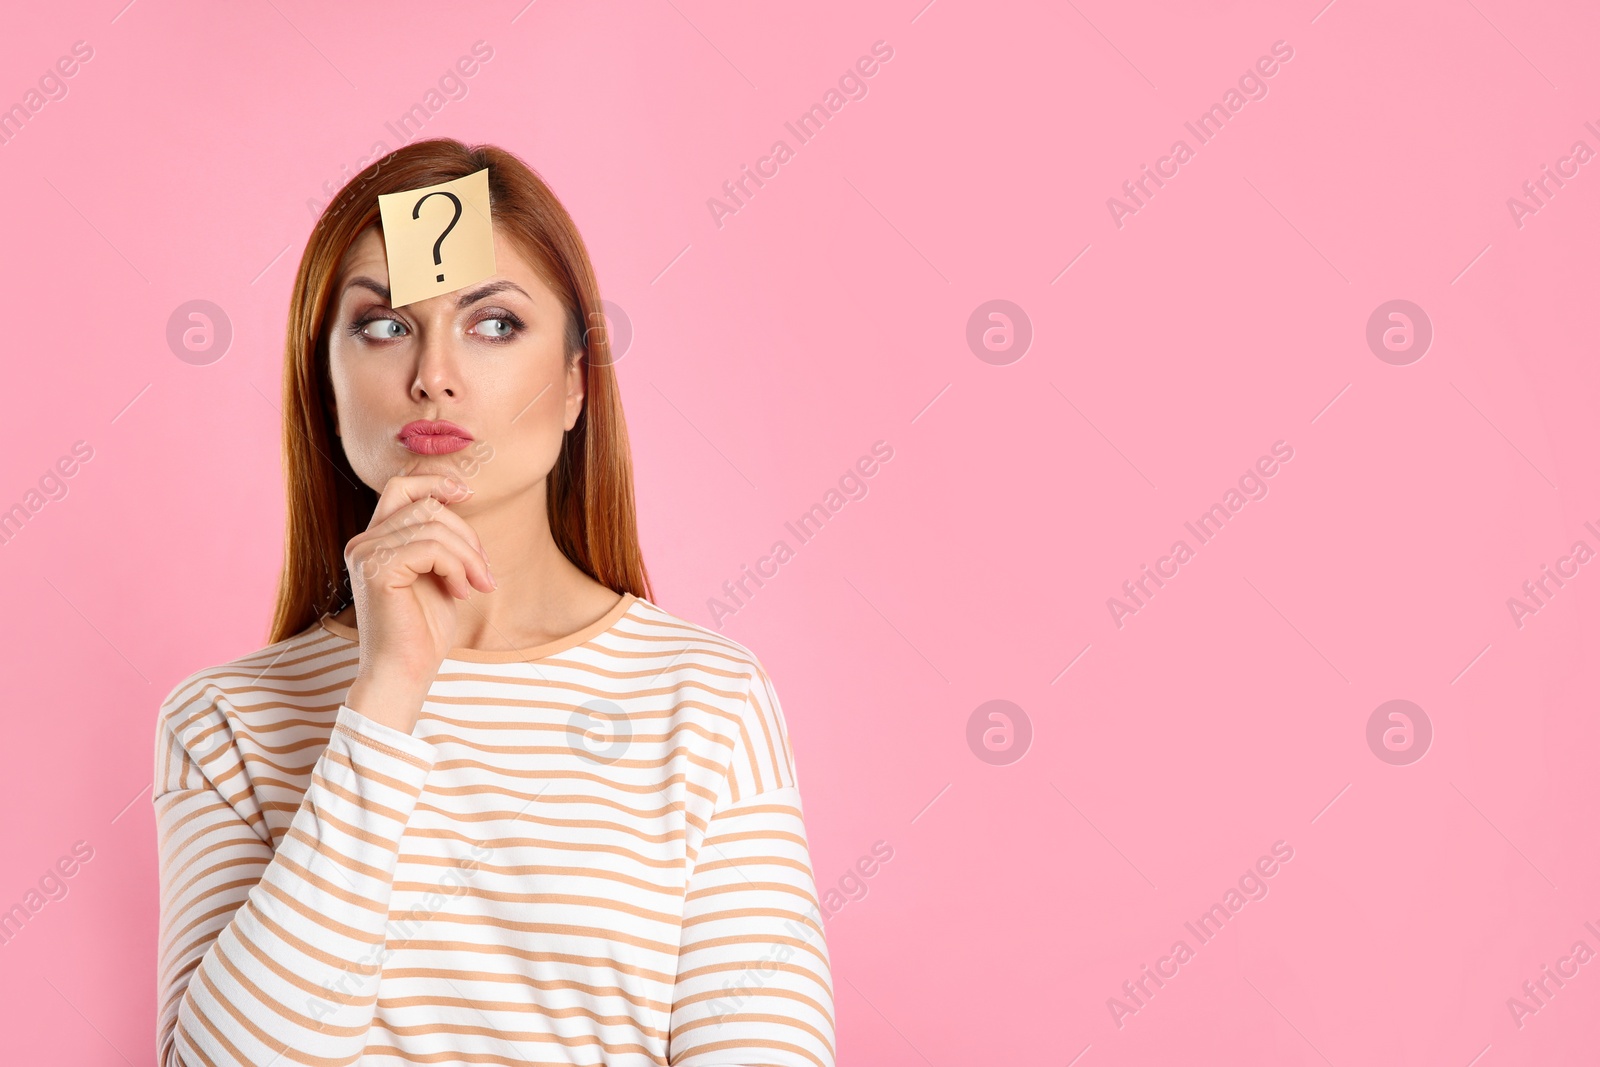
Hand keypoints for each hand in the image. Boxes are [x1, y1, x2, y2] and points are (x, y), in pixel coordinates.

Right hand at [341, 474, 494, 732]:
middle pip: (426, 507)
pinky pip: (432, 548)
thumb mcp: (437, 574)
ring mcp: (366, 554)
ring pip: (433, 527)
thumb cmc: (423, 630)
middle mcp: (363, 542)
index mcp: (374, 541)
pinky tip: (461, 593)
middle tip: (484, 572)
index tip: (466, 492)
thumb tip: (458, 496)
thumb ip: (438, 539)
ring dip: (468, 556)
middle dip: (466, 535)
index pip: (400, 487)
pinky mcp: (377, 570)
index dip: (434, 481)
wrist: (404, 673)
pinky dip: (457, 568)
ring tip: (477, 585)